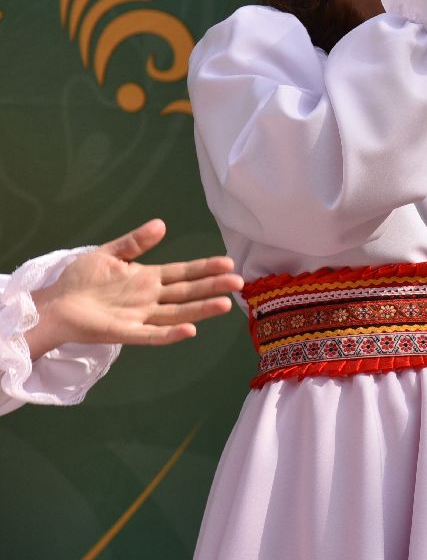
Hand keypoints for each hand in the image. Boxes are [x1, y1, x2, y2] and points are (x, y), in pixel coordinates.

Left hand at [26, 219, 242, 358]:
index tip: (228, 263)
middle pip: (187, 292)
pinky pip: (151, 335)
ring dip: (200, 309)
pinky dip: (170, 335)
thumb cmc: (80, 280)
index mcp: (147, 278)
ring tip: (225, 304)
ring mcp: (140, 317)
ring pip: (177, 313)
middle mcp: (150, 298)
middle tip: (239, 282)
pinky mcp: (125, 333)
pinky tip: (190, 331)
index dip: (205, 268)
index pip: (183, 272)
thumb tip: (162, 224)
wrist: (54, 306)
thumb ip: (135, 241)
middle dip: (213, 287)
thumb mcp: (109, 253)